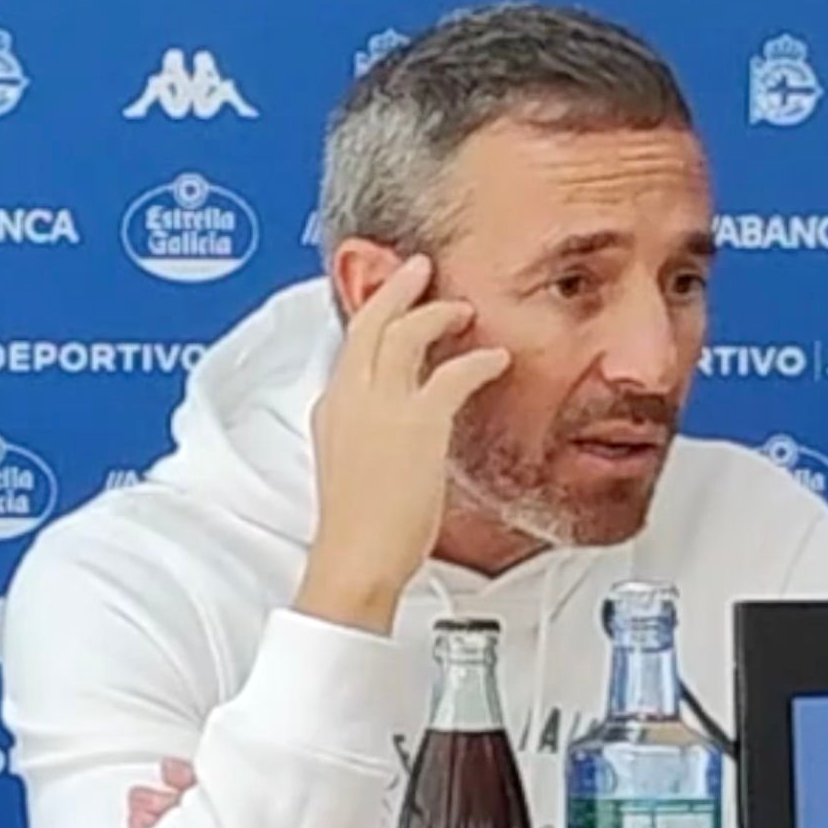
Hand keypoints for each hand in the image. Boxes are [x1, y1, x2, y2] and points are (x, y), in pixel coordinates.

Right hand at [294, 255, 509, 634]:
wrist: (355, 558)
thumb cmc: (358, 528)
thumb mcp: (352, 468)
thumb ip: (369, 437)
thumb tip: (392, 434)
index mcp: (332, 409)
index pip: (350, 345)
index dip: (373, 314)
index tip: (390, 299)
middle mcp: (350, 398)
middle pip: (370, 321)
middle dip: (396, 287)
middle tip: (418, 269)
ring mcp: (381, 407)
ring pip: (404, 333)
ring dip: (436, 313)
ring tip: (461, 309)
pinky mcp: (417, 423)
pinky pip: (453, 373)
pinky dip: (478, 359)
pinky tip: (495, 358)